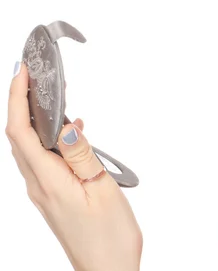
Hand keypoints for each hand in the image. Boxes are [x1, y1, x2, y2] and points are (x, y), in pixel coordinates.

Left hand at [5, 62, 141, 270]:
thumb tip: (67, 124)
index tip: (23, 71)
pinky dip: (51, 139)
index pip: (20, 132)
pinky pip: (44, 161)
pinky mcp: (54, 198)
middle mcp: (39, 186)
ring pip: (30, 148)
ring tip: (52, 97)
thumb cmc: (109, 238)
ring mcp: (44, 193)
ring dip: (35, 120)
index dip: (16, 98)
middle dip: (20, 102)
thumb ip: (82, 155)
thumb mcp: (102, 190)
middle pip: (19, 137)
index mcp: (48, 181)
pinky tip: (73, 133)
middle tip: (35, 76)